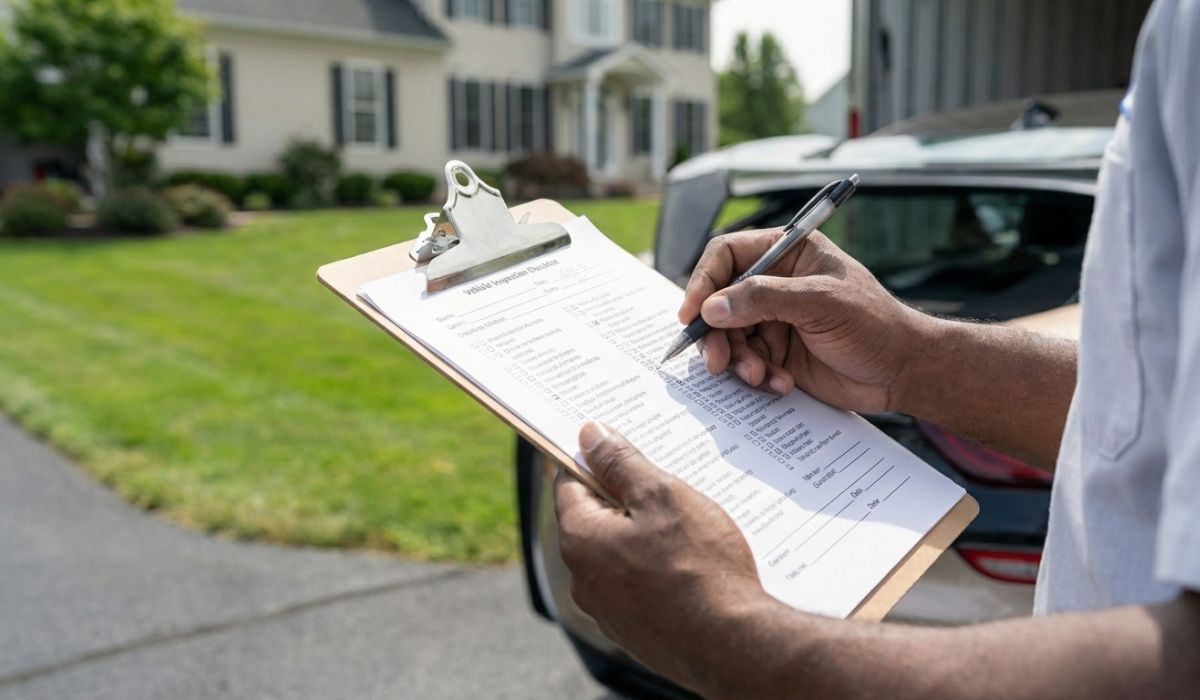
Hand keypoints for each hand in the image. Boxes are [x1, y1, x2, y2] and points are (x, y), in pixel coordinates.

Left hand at [554, 421, 767, 694]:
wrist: (734, 644)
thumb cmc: (699, 566)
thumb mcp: (662, 496)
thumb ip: (621, 463)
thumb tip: (590, 435)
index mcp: (580, 540)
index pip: (569, 483)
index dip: (593, 459)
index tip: (617, 447)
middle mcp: (584, 579)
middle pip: (594, 520)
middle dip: (625, 498)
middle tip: (664, 484)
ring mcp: (608, 611)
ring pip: (618, 555)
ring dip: (643, 535)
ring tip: (686, 526)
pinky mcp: (635, 632)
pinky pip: (637, 586)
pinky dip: (656, 570)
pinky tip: (691, 563)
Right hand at [680, 228, 933, 412]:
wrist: (903, 371)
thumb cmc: (874, 324)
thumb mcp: (821, 303)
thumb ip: (764, 299)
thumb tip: (712, 307)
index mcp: (786, 254)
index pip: (727, 255)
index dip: (704, 281)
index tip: (692, 314)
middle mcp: (774, 284)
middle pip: (719, 301)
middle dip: (716, 334)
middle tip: (717, 362)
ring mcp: (773, 320)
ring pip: (728, 337)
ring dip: (738, 361)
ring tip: (760, 376)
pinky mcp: (776, 354)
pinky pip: (746, 363)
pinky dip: (756, 377)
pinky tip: (781, 384)